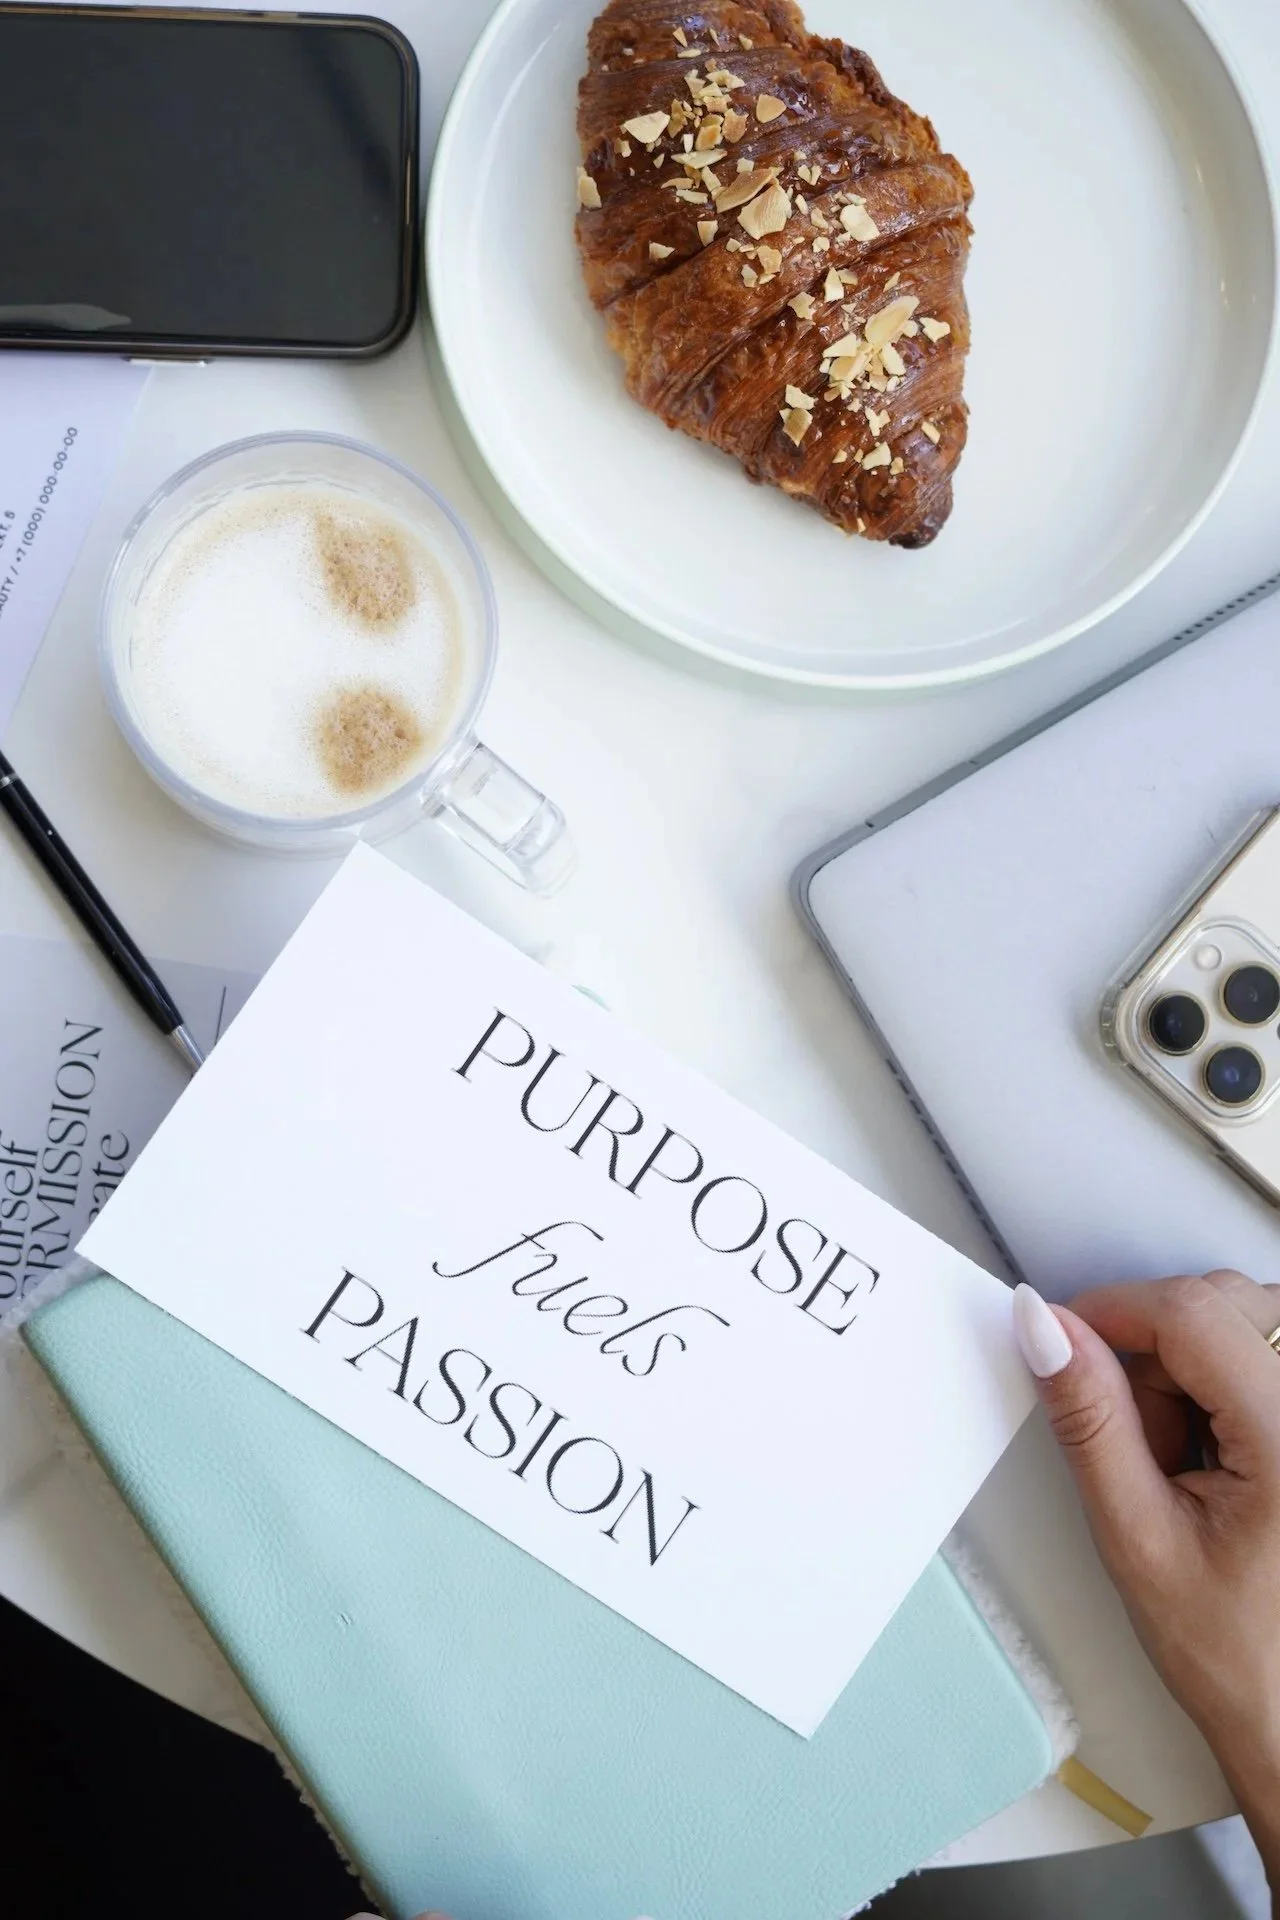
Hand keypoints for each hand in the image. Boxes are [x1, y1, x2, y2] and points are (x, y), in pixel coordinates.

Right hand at [1014, 1271, 1279, 1892]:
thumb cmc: (1242, 1658)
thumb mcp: (1139, 1538)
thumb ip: (1092, 1422)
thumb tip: (1046, 1331)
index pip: (1193, 1312)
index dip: (1113, 1311)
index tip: (1060, 1339)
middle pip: (1225, 1306)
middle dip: (1156, 1347)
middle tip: (1138, 1437)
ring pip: (1247, 1322)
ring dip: (1194, 1363)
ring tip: (1184, 1458)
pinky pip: (1270, 1354)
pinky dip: (1227, 1381)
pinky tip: (1218, 1451)